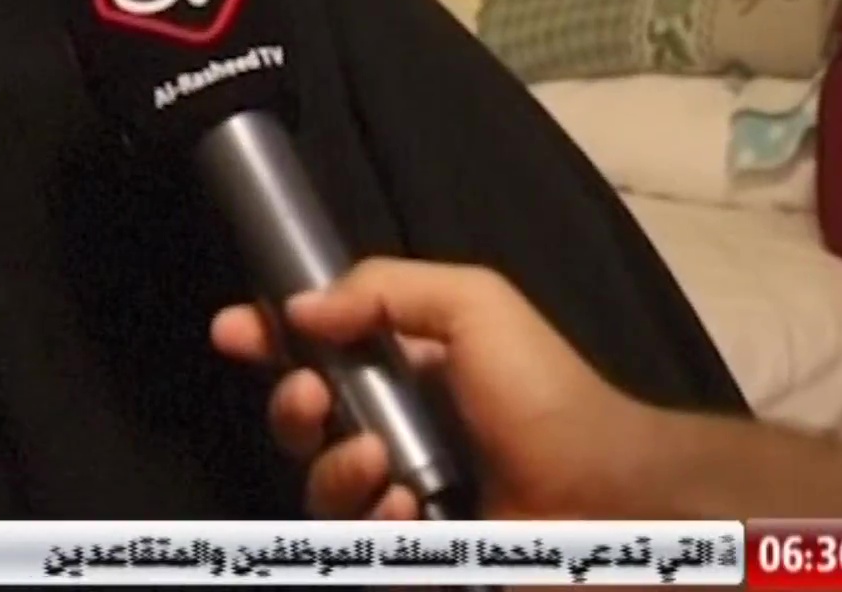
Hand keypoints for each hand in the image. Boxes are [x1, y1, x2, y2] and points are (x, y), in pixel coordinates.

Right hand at [211, 257, 654, 520]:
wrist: (609, 495)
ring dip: (336, 471)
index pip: (311, 350)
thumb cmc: (545, 392)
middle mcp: (389, 431)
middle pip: (298, 425)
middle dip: (290, 408)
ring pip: (318, 490)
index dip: (265, 339)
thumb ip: (383, 290)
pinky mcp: (411, 550)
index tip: (232, 332)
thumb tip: (299, 309)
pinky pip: (356, 541)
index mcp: (399, 370)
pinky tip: (415, 508)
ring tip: (388, 466)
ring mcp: (398, 498)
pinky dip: (376, 522)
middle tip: (314, 397)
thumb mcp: (473, 305)